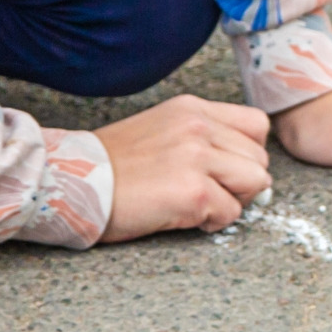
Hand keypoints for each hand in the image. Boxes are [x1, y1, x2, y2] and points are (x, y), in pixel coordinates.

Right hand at [96, 94, 273, 240]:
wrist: (72, 183)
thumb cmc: (112, 166)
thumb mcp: (161, 130)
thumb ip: (202, 137)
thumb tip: (243, 167)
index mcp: (192, 109)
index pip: (257, 125)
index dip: (248, 152)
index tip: (225, 169)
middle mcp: (198, 126)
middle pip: (259, 158)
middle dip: (241, 182)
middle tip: (208, 193)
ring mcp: (197, 157)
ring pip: (255, 183)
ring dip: (232, 201)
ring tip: (198, 205)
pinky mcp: (193, 191)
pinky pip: (230, 212)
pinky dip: (212, 222)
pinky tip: (182, 216)